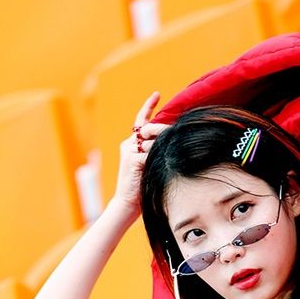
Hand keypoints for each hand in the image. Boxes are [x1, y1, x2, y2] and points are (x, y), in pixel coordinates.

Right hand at [114, 92, 169, 218]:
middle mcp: (128, 144)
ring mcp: (129, 150)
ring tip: (155, 170)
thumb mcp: (149, 165)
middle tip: (173, 142)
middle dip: (164, 134)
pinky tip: (151, 173)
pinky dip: (157, 162)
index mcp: (131, 144)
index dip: (148, 106)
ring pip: (155, 142)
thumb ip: (155, 151)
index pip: (141, 120)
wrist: (127, 204)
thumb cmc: (142, 187)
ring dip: (162, 154)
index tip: (157, 94)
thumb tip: (171, 139)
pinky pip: (152, 154)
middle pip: (152, 129)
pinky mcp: (133, 159)